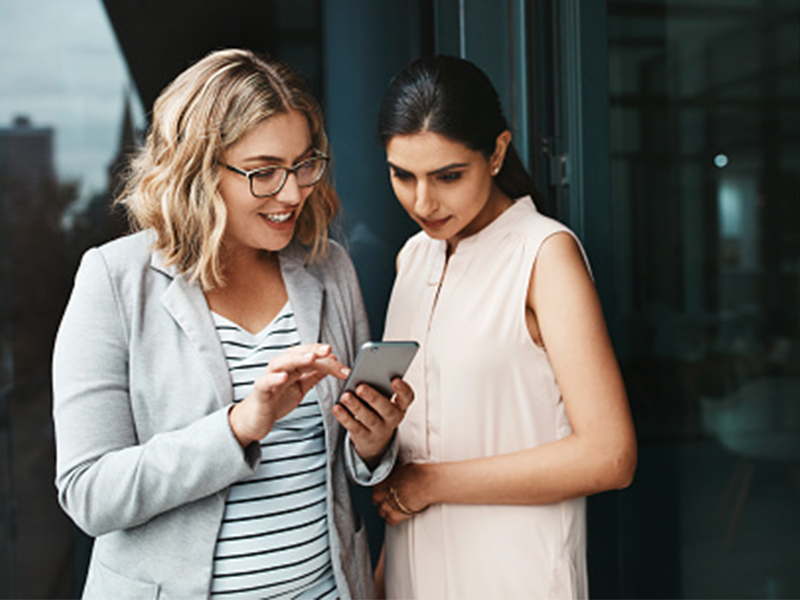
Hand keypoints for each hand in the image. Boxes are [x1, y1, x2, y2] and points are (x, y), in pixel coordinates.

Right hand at [229, 343, 347, 445]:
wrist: (255, 420)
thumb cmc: (277, 400)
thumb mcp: (301, 387)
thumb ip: (314, 375)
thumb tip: (333, 362)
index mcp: (291, 367)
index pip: (307, 354)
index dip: (322, 354)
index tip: (337, 357)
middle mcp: (280, 369)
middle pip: (296, 355)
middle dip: (313, 351)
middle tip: (329, 350)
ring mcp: (268, 378)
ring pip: (280, 363)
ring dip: (296, 359)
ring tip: (311, 357)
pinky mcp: (260, 392)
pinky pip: (265, 382)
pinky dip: (273, 378)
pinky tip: (284, 377)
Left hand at [333, 377, 413, 467]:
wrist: (374, 438)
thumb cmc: (378, 409)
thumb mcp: (383, 399)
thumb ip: (378, 387)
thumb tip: (362, 373)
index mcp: (400, 405)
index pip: (407, 397)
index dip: (403, 389)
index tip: (394, 380)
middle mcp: (393, 418)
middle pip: (386, 409)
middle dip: (373, 397)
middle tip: (360, 387)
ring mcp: (379, 429)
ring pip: (368, 418)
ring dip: (356, 406)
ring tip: (345, 396)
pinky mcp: (365, 437)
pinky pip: (354, 427)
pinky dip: (344, 417)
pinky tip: (337, 408)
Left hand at [373, 463, 429, 525]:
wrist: (426, 482)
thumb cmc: (418, 473)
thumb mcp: (403, 468)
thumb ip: (397, 474)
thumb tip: (399, 475)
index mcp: (385, 479)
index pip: (375, 487)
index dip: (380, 489)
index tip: (383, 490)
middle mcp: (385, 492)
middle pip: (375, 500)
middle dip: (381, 500)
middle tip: (387, 500)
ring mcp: (389, 503)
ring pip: (381, 511)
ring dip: (386, 510)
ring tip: (392, 509)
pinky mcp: (397, 514)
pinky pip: (389, 520)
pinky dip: (392, 520)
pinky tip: (395, 518)